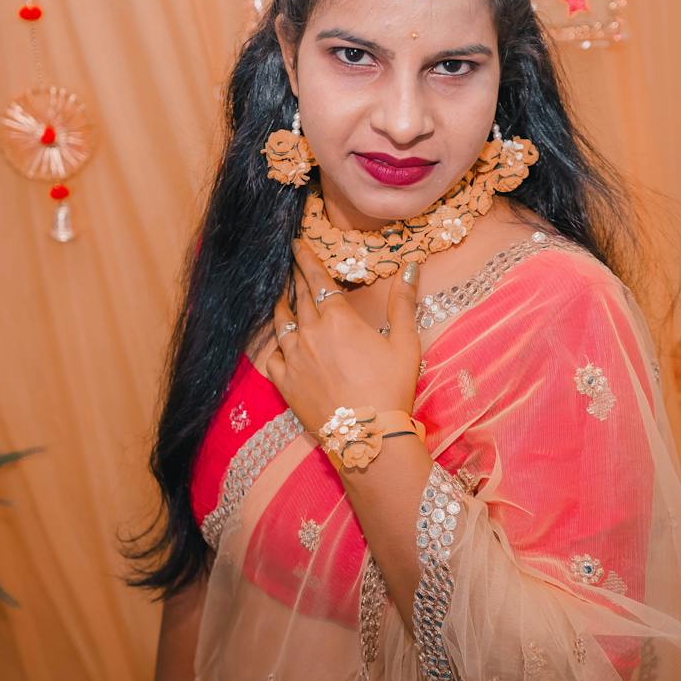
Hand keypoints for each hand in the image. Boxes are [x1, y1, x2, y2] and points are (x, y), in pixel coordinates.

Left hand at [265, 238, 421, 437]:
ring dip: (281, 306)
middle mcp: (310, 332)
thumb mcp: (406, 343)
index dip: (305, 258)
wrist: (367, 437)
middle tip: (289, 263)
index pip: (316, 279)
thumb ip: (403, 303)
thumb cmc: (391, 388)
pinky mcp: (284, 382)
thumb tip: (410, 267)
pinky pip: (270, 356)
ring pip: (280, 323)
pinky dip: (272, 345)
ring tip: (280, 296)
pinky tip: (274, 342)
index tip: (296, 243)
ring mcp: (293, 357)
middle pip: (297, 297)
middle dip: (294, 277)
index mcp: (338, 318)